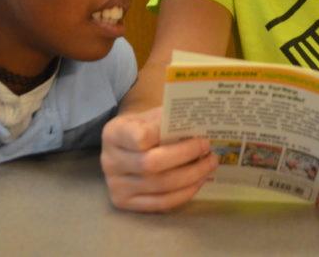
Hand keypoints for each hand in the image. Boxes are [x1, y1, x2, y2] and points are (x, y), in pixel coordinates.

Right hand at [100, 106, 218, 212]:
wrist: (127, 145)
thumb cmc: (144, 127)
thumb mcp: (151, 115)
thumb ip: (170, 119)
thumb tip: (201, 124)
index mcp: (113, 133)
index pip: (140, 137)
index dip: (167, 135)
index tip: (193, 130)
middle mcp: (109, 161)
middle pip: (152, 164)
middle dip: (186, 156)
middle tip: (207, 147)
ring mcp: (116, 185)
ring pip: (161, 186)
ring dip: (192, 176)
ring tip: (209, 164)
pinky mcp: (125, 203)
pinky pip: (161, 203)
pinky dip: (185, 193)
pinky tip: (198, 181)